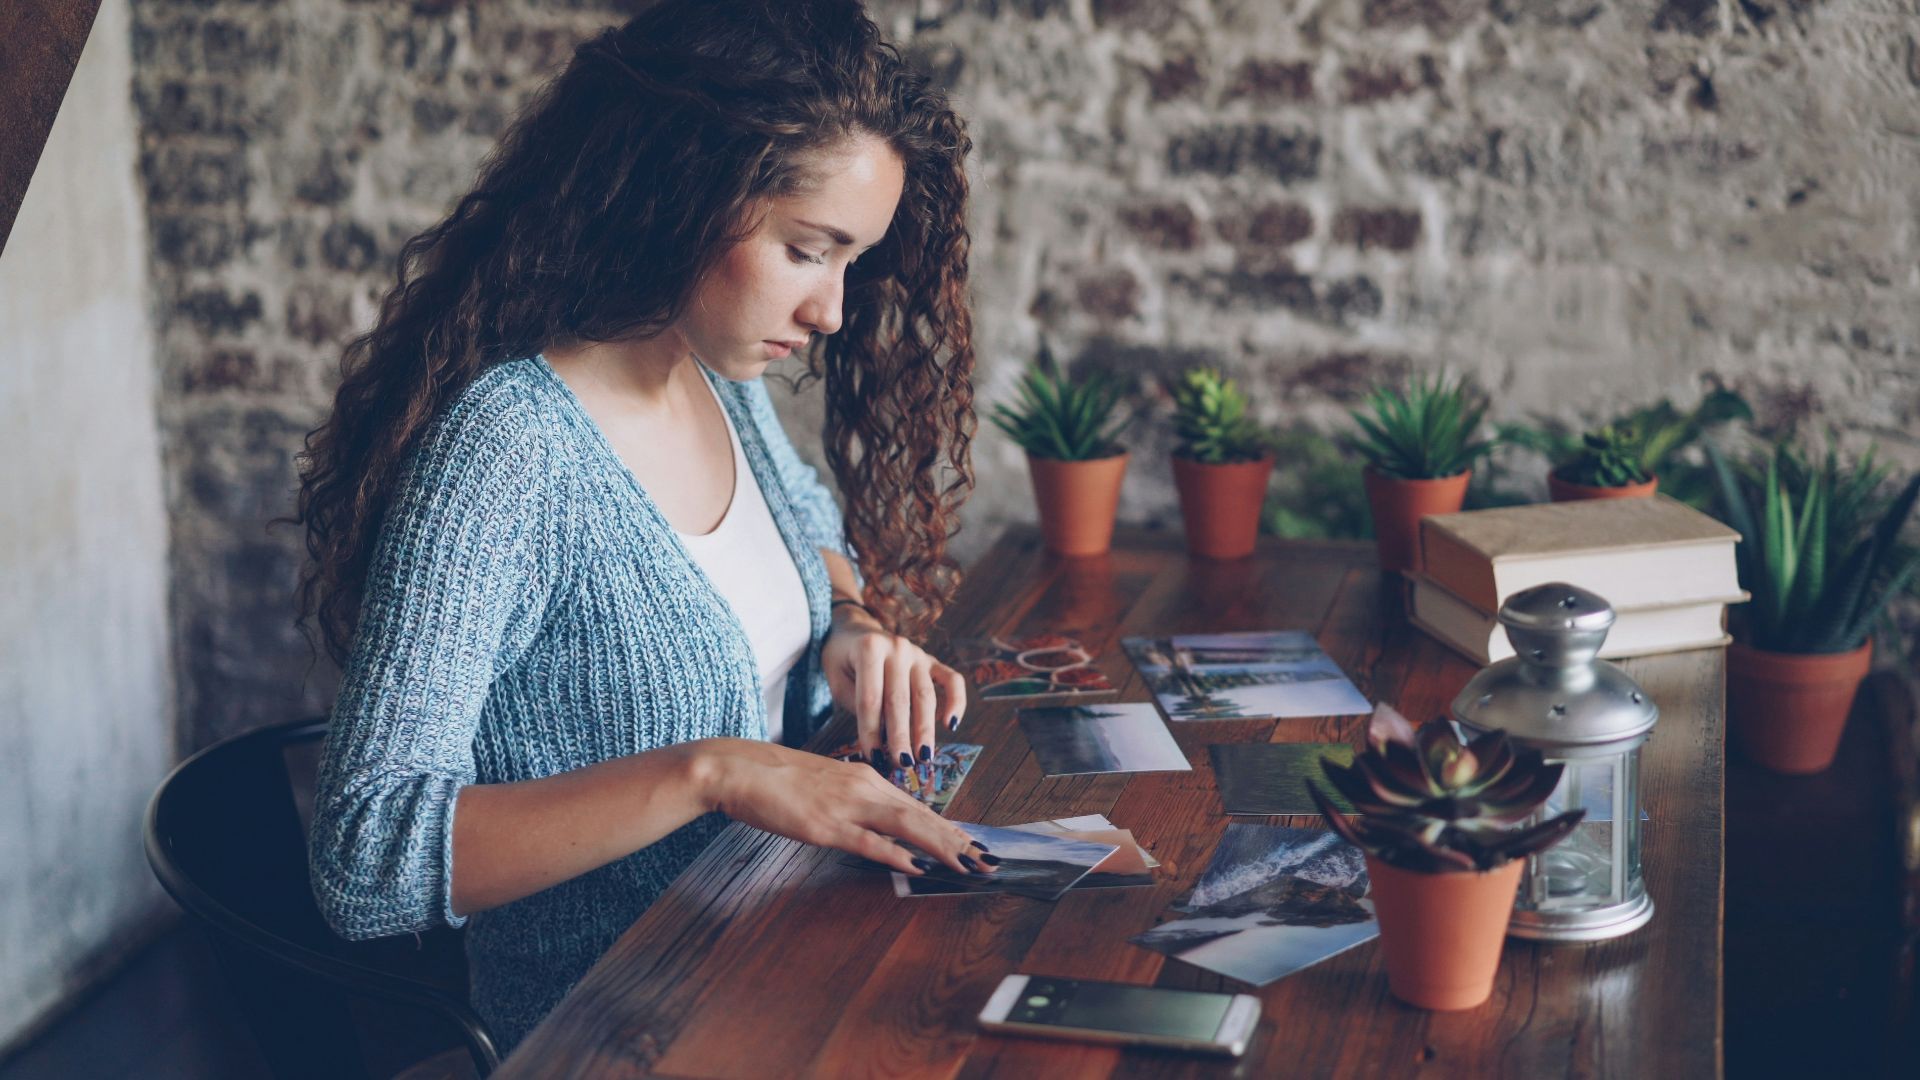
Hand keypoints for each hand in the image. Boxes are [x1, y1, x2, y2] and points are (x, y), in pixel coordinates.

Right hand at [696, 739, 994, 875]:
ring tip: (968, 864)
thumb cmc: (778, 779)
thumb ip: (855, 804)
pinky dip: (895, 853)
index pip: (918, 807)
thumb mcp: (826, 787)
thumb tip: (879, 825)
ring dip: (941, 847)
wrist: (738, 769)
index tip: (975, 845)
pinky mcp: (824, 825)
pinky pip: (867, 841)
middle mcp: (864, 788)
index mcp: (866, 779)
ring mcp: (846, 805)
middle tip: (988, 860)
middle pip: (922, 816)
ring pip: (906, 826)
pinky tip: (917, 865)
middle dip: (958, 840)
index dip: (950, 828)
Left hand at [820, 606, 967, 770]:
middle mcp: (897, 647)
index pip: (871, 699)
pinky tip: (950, 725)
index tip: (874, 757)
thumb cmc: (843, 659)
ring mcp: (918, 653)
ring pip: (925, 695)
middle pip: (900, 699)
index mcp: (869, 648)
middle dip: (901, 736)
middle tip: (902, 764)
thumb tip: (880, 736)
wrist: (856, 629)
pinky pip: (952, 680)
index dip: (871, 731)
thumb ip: (854, 701)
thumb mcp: (835, 676)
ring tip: (924, 757)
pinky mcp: (933, 660)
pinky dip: (956, 701)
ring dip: (926, 729)